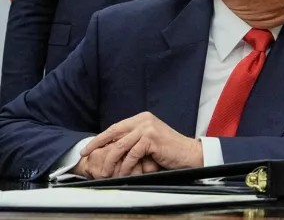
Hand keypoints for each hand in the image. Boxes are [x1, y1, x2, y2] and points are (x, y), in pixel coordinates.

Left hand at [81, 112, 202, 177]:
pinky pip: (131, 154)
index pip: (115, 127)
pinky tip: (123, 173)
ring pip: (121, 145)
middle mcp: (144, 120)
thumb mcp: (148, 141)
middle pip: (114, 133)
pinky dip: (126, 166)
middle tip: (87, 157)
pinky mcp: (151, 139)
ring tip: (106, 172)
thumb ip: (132, 139)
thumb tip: (109, 148)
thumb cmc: (168, 150)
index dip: (100, 138)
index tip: (87, 148)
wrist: (189, 153)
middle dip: (97, 145)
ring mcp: (148, 128)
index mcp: (142, 118)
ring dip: (111, 161)